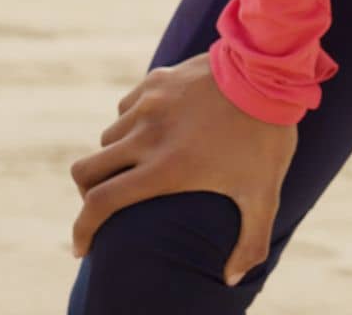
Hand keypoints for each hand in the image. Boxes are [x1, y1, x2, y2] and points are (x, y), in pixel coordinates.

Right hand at [68, 50, 298, 286]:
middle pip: (87, 171)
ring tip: (138, 165)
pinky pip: (126, 108)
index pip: (101, 204)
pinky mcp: (156, 80)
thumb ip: (250, 242)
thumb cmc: (266, 136)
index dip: (82, 231)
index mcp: (165, 168)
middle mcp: (147, 135)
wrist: (269, 71)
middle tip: (104, 203)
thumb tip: (232, 280)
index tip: (83, 248)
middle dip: (87, 193)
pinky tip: (155, 130)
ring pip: (107, 138)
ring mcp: (149, 104)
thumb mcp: (264, 193)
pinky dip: (131, 124)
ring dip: (114, 156)